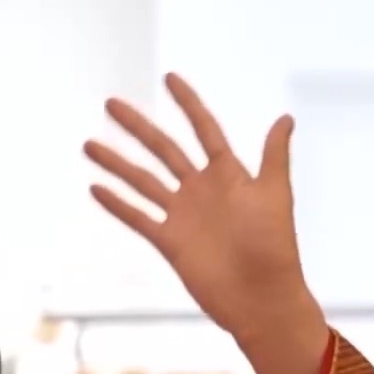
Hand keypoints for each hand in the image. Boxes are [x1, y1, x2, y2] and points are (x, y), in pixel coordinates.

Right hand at [85, 74, 316, 340]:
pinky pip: (138, 217)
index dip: (188, 103)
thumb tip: (285, 117)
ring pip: (143, 180)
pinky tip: (95, 187)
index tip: (169, 77)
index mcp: (229, 174)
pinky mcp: (170, 241)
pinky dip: (117, 204)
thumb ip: (275, 155)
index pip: (204, 129)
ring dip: (116, 163)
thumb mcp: (274, 194)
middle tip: (111, 102)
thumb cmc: (274, 246)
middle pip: (164, 148)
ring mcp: (184, 215)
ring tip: (88, 143)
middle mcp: (202, 190)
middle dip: (138, 126)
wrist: (261, 296)